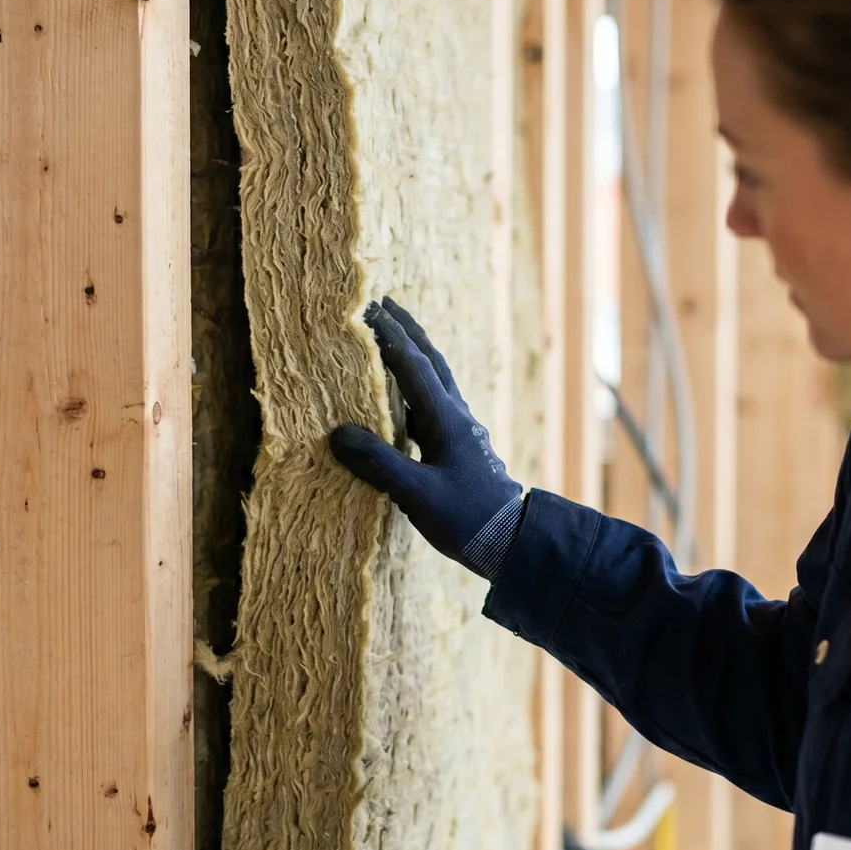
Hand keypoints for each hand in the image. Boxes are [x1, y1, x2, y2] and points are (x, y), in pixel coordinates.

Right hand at [330, 298, 525, 579]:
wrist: (513, 544)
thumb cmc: (468, 520)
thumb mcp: (418, 495)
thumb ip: (379, 464)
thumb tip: (337, 433)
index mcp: (447, 420)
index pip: (414, 366)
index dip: (390, 337)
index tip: (367, 309)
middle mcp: (457, 417)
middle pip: (431, 362)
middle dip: (407, 331)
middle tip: (384, 305)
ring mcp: (461, 432)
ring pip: (435, 382)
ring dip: (412, 357)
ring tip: (389, 343)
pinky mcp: (461, 449)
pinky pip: (432, 408)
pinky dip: (413, 391)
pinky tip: (399, 403)